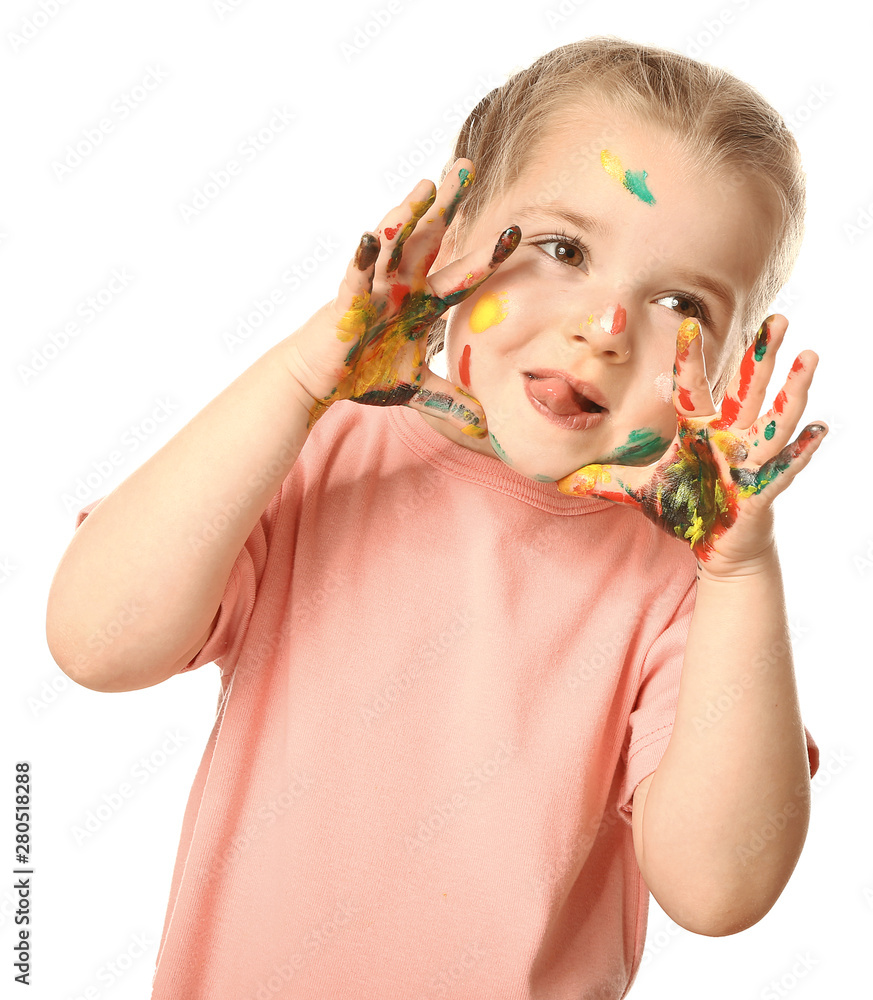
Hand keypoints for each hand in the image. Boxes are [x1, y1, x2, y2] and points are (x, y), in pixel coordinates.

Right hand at [283, 160, 519, 438]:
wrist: (320, 380)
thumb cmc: (364, 374)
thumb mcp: (416, 389)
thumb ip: (450, 400)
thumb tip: (484, 425)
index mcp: (420, 302)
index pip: (460, 275)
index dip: (486, 256)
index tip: (515, 232)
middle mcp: (399, 286)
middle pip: (428, 238)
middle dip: (447, 203)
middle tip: (466, 166)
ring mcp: (372, 289)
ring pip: (392, 246)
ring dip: (408, 217)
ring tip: (426, 188)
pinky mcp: (345, 302)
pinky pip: (356, 276)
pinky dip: (363, 258)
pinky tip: (371, 237)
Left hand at [555, 315, 826, 568]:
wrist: (717, 546)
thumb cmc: (687, 507)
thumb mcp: (640, 490)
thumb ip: (605, 479)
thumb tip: (563, 477)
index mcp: (700, 431)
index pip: (694, 388)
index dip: (691, 358)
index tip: (688, 322)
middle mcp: (731, 437)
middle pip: (747, 390)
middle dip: (762, 355)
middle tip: (776, 317)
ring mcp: (751, 461)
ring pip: (774, 419)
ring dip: (791, 390)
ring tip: (809, 356)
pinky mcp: (762, 489)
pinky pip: (785, 467)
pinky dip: (802, 449)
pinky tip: (819, 427)